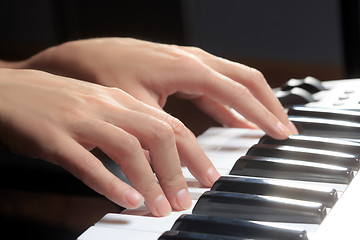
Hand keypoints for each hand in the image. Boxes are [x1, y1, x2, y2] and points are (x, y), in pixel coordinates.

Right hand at [0, 68, 218, 215]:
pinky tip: (127, 200)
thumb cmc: (59, 103)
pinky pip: (87, 162)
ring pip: (127, 148)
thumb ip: (129, 126)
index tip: (206, 177)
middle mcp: (106, 106)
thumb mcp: (101, 107)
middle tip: (186, 199)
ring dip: (150, 181)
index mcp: (121, 99)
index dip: (193, 152)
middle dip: (178, 171)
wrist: (11, 90)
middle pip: (157, 134)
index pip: (169, 124)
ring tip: (161, 207)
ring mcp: (81, 120)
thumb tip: (157, 153)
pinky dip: (111, 183)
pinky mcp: (55, 137)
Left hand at [23, 38, 297, 138]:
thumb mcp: (134, 108)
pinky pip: (216, 87)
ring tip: (268, 126)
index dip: (262, 113)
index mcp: (188, 67)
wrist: (87, 56)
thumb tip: (177, 168)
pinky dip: (230, 105)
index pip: (237, 90)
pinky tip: (236, 121)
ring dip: (253, 103)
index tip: (280, 132)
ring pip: (234, 80)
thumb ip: (161, 135)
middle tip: (285, 129)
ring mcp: (191, 63)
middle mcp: (195, 60)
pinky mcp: (184, 71)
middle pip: (246, 79)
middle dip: (269, 104)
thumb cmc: (108, 74)